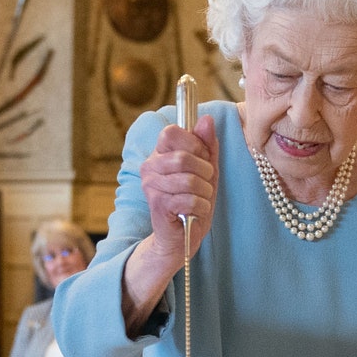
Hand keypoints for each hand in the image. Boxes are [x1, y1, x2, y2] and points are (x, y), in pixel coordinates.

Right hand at [138, 115, 217, 269]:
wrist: (181, 237)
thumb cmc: (193, 201)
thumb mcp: (206, 170)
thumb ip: (207, 145)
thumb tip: (207, 119)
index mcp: (159, 153)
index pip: (171, 132)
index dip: (193, 143)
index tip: (202, 157)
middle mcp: (149, 166)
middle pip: (184, 157)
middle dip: (205, 172)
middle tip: (205, 183)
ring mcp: (151, 186)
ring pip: (190, 180)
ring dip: (205, 192)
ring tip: (201, 199)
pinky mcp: (157, 205)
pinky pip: (189, 199)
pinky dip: (201, 207)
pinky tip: (196, 211)